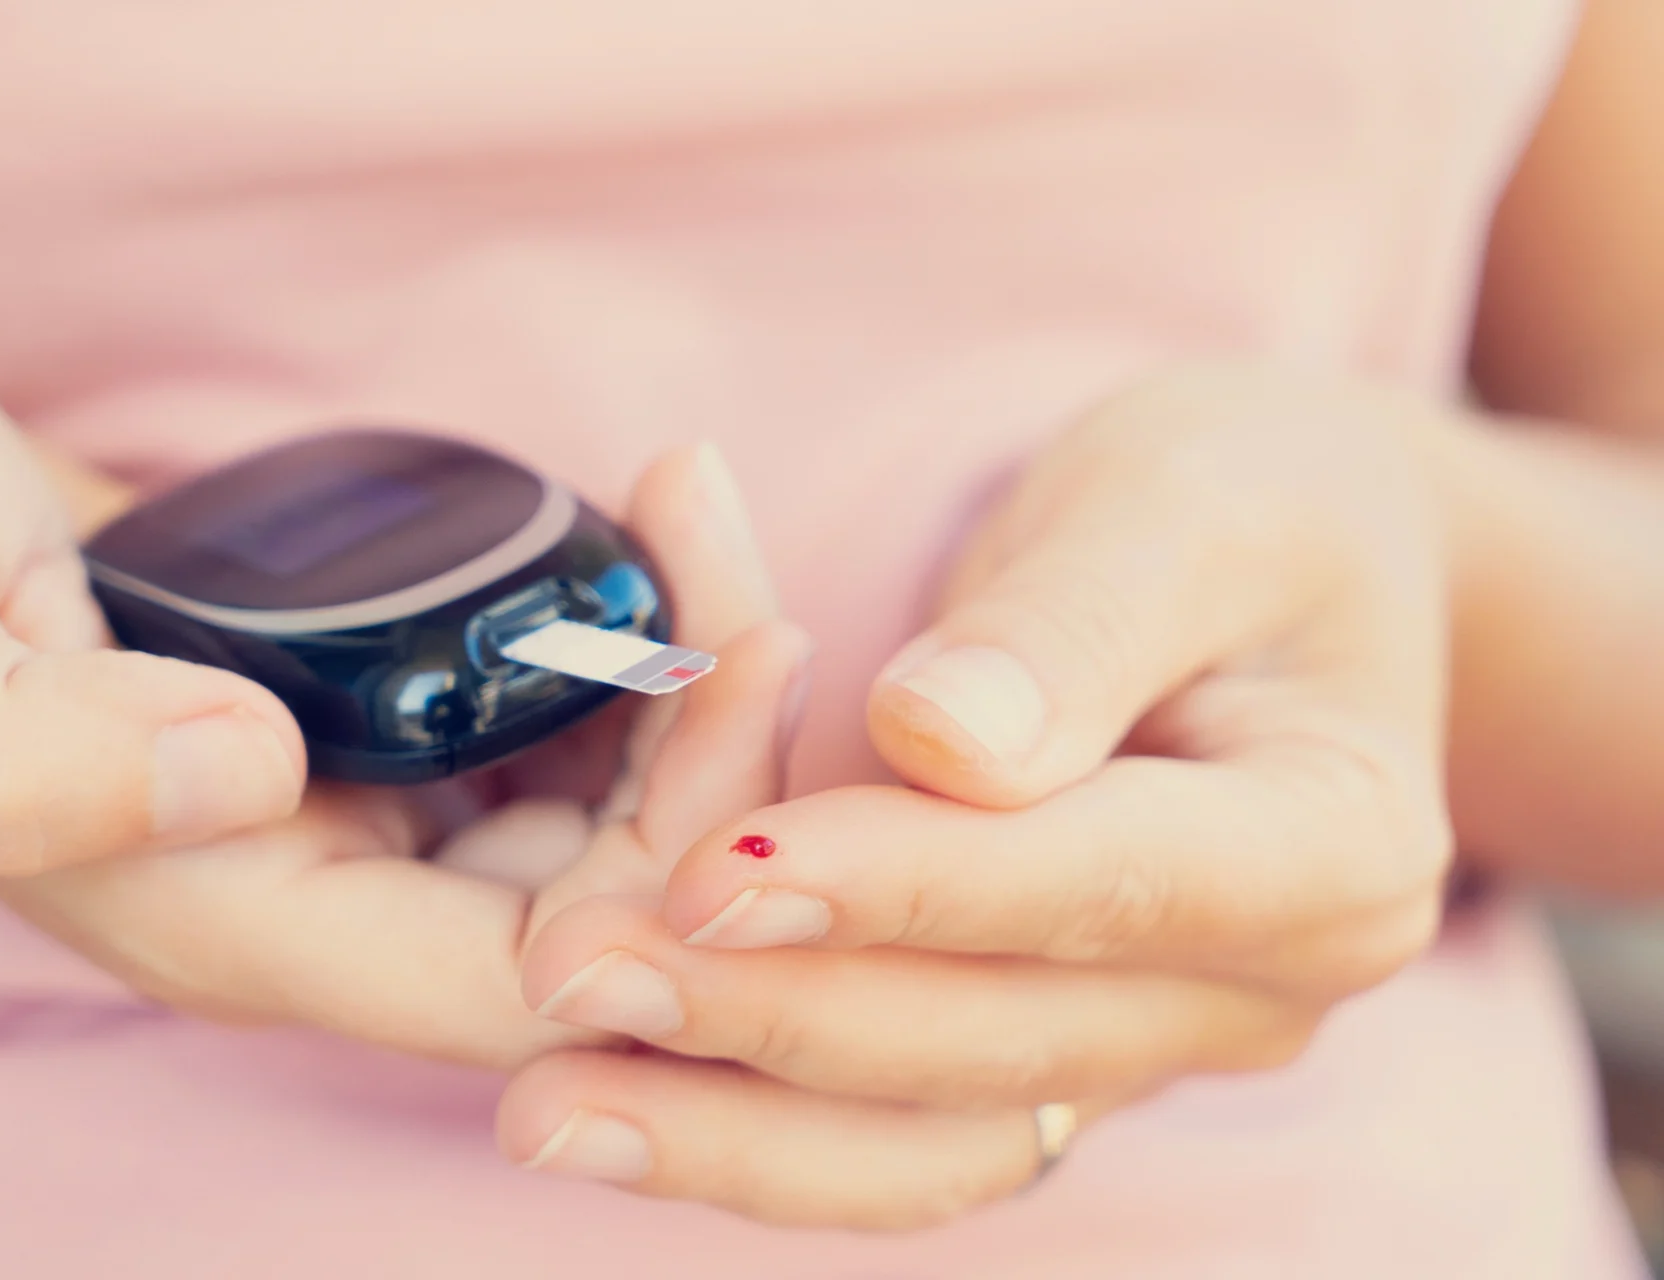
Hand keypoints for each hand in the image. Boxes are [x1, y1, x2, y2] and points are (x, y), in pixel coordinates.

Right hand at [0, 319, 808, 1070]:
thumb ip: (34, 755)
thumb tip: (254, 773)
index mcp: (227, 923)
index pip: (531, 983)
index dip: (674, 879)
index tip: (735, 670)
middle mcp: (310, 895)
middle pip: (601, 907)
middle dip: (712, 763)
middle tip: (745, 578)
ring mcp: (340, 815)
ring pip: (590, 819)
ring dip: (682, 697)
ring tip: (698, 521)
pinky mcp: (356, 730)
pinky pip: (540, 735)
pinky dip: (615, 652)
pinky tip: (633, 541)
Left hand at [505, 364, 1455, 1227]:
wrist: (1282, 570)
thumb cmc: (1246, 505)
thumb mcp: (1183, 507)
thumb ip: (1074, 626)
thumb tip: (941, 743)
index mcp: (1332, 850)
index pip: (1105, 883)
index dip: (910, 884)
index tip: (720, 873)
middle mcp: (1253, 990)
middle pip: (997, 1039)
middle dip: (774, 1014)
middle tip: (570, 971)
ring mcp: (1146, 1040)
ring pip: (932, 1138)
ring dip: (734, 1128)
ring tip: (545, 1107)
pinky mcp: (1042, 1049)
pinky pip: (896, 1128)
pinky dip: (752, 1132)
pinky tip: (607, 1110)